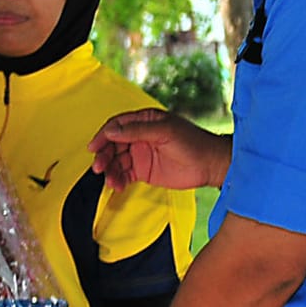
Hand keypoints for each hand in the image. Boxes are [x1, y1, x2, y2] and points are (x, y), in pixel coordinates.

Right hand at [89, 108, 230, 191]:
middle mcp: (139, 136)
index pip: (117, 126)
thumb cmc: (194, 143)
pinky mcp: (143, 171)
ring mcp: (140, 154)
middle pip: (112, 145)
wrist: (211, 165)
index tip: (94, 147)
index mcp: (145, 121)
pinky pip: (124, 174)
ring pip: (116, 161)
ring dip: (110, 171)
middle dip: (104, 156)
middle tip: (99, 167)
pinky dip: (118, 180)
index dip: (103, 136)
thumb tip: (111, 131)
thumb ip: (138, 131)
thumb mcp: (166, 132)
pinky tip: (117, 185)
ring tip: (112, 181)